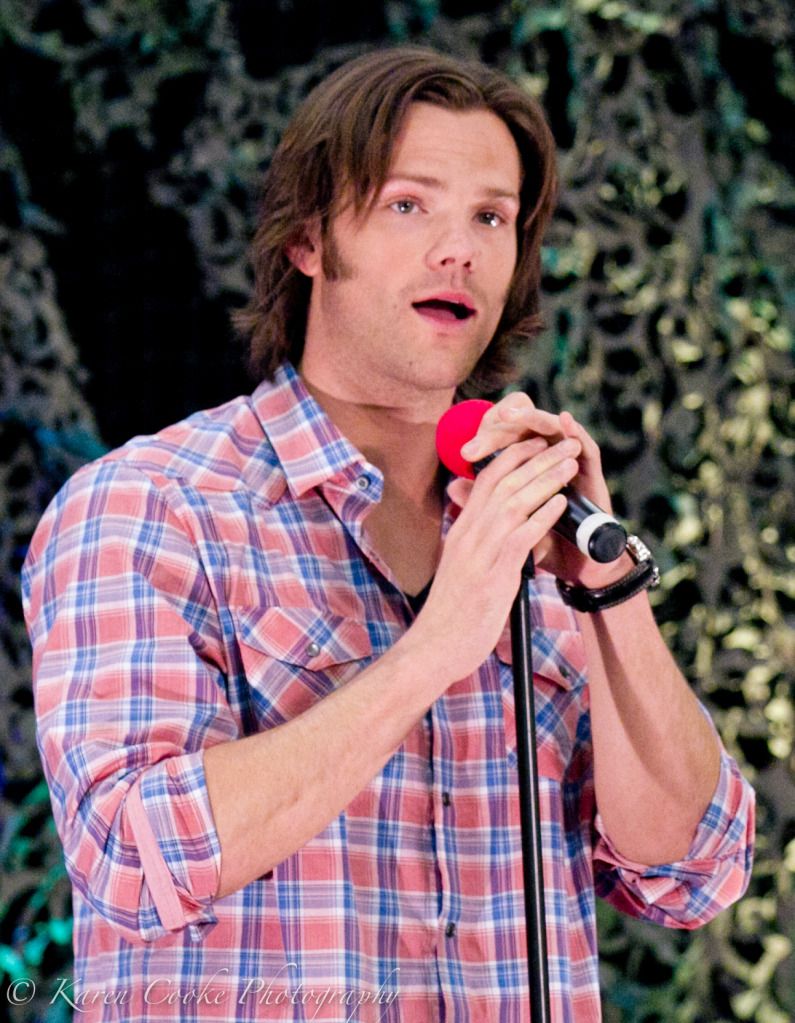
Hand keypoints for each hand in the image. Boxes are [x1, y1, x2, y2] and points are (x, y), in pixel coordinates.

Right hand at [407, 421, 575, 683]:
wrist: (435, 646)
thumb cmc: (452, 612)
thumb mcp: (462, 568)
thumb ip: (478, 544)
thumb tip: (496, 530)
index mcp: (461, 530)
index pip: (486, 479)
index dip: (514, 456)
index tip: (538, 444)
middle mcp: (468, 534)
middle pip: (504, 483)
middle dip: (537, 459)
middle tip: (563, 443)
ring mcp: (479, 553)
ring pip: (514, 502)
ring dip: (546, 479)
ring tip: (569, 463)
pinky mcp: (493, 574)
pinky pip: (521, 536)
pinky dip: (543, 515)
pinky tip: (561, 503)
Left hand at [449, 393, 632, 588]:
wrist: (579, 568)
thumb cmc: (545, 545)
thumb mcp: (510, 526)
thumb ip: (486, 506)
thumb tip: (453, 488)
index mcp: (529, 472)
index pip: (507, 445)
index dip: (488, 442)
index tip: (466, 450)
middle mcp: (551, 464)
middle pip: (529, 433)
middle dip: (510, 426)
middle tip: (493, 420)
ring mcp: (574, 466)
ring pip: (556, 433)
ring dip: (538, 420)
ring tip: (520, 412)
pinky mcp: (595, 474)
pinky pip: (587, 446)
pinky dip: (577, 431)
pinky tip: (565, 419)